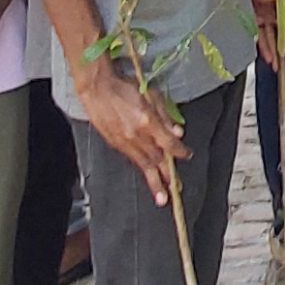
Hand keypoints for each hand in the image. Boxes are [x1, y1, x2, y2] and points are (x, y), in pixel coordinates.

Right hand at [74, 67, 187, 204]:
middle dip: (167, 176)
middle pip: (156, 159)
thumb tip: (178, 133)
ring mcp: (124, 141)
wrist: (98, 88)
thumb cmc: (126, 87)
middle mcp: (136, 135)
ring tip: (161, 196)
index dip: (179, 151)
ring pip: (143, 164)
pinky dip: (141, 168)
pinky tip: (146, 176)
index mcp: (147, 121)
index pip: (168, 143)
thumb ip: (166, 116)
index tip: (187, 155)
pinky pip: (132, 159)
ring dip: (153, 181)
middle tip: (176, 189)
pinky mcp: (115, 144)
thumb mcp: (152, 95)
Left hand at [246, 0, 284, 69]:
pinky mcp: (247, 23)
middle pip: (281, 32)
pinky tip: (267, 58)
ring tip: (277, 65)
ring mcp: (259, 18)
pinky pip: (258, 38)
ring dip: (274, 52)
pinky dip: (263, 48)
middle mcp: (270, 11)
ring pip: (270, 38)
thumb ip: (284, 3)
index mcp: (277, 2)